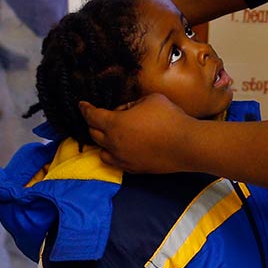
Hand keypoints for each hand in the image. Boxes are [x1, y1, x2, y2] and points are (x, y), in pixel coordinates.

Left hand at [78, 93, 197, 172]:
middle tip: (98, 117)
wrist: (186, 145)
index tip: (82, 105)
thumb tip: (126, 110)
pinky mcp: (133, 169)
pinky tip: (122, 148)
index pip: (91, 116)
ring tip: (110, 135)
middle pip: (93, 134)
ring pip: (102, 152)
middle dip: (93, 124)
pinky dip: (114, 154)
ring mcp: (123, 159)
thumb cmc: (169, 118)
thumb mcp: (149, 99)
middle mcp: (114, 144)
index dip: (85, 109)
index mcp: (114, 124)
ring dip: (102, 142)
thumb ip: (132, 103)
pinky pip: (116, 162)